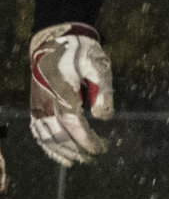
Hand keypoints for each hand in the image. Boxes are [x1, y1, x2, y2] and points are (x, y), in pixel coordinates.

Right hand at [29, 24, 113, 165]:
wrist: (53, 37)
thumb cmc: (79, 51)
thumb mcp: (98, 67)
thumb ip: (103, 93)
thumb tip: (104, 118)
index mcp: (63, 94)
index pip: (75, 126)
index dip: (87, 141)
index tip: (100, 149)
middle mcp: (46, 102)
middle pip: (57, 135)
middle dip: (74, 150)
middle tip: (90, 158)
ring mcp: (37, 102)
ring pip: (42, 135)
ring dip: (57, 150)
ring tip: (72, 160)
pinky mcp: (34, 101)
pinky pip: (35, 127)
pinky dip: (43, 141)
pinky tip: (52, 148)